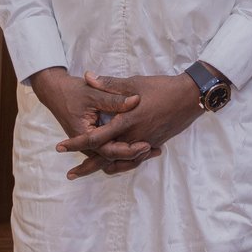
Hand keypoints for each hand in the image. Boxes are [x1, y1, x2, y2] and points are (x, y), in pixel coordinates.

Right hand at [29, 66, 147, 177]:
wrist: (56, 91)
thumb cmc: (73, 91)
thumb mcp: (94, 93)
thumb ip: (114, 99)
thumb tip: (136, 100)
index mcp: (83, 134)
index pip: (107, 150)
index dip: (128, 150)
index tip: (146, 144)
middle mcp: (86, 144)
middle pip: (112, 158)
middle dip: (134, 157)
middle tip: (156, 149)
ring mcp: (91, 144)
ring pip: (113, 157)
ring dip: (132, 156)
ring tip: (156, 150)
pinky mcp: (96, 140)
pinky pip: (111, 150)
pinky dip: (127, 150)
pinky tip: (146, 144)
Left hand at [55, 73, 203, 178]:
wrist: (190, 97)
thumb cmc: (162, 88)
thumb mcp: (134, 83)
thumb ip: (109, 84)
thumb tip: (88, 76)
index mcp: (127, 122)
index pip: (96, 139)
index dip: (77, 144)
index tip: (61, 148)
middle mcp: (135, 137)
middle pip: (106, 158)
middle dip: (87, 167)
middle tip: (71, 174)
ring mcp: (146, 143)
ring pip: (121, 162)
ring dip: (104, 167)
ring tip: (90, 172)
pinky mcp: (154, 144)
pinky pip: (134, 159)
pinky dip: (123, 163)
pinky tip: (115, 163)